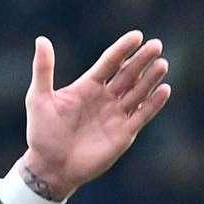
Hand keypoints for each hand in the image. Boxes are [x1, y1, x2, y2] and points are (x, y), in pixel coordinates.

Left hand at [21, 32, 171, 199]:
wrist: (49, 167)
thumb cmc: (41, 134)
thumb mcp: (39, 99)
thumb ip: (44, 69)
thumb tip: (41, 39)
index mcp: (88, 86)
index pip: (110, 62)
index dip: (123, 49)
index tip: (137, 35)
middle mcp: (106, 97)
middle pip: (128, 74)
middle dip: (142, 60)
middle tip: (156, 45)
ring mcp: (116, 114)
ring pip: (138, 91)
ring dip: (150, 78)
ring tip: (162, 64)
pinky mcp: (124, 133)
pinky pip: (143, 115)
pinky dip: (154, 103)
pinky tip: (164, 89)